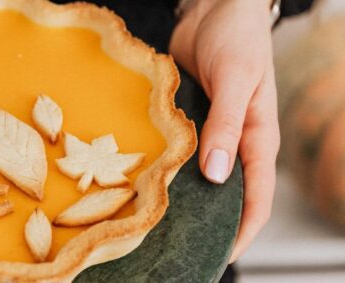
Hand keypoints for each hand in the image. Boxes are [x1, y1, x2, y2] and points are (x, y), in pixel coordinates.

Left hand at [170, 0, 279, 261]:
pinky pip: (176, 153)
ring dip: (180, 198)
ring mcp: (208, 134)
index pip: (256, 201)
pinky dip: (163, 168)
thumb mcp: (236, 83)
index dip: (241, 233)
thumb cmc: (237, 41)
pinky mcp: (186, 122)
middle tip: (173, 243)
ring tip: (151, 220)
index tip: (217, 256)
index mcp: (257, 140)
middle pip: (224, 197)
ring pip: (197, 178)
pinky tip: (139, 181)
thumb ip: (227, 128)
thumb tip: (218, 178)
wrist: (215, 9)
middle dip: (206, 223)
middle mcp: (233, 144)